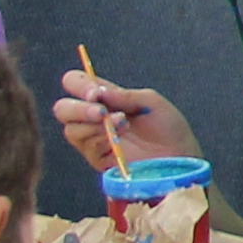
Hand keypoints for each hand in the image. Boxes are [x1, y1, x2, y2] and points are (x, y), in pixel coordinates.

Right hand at [54, 73, 181, 177]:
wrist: (180, 157)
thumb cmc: (168, 128)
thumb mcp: (151, 102)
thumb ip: (124, 96)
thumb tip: (98, 93)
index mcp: (106, 98)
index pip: (76, 84)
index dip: (79, 84)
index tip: (95, 92)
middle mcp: (94, 117)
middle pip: (62, 108)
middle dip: (78, 108)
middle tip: (101, 111)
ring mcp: (93, 138)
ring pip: (71, 129)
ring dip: (94, 124)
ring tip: (123, 123)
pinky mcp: (97, 158)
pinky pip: (86, 146)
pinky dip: (101, 138)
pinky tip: (119, 137)